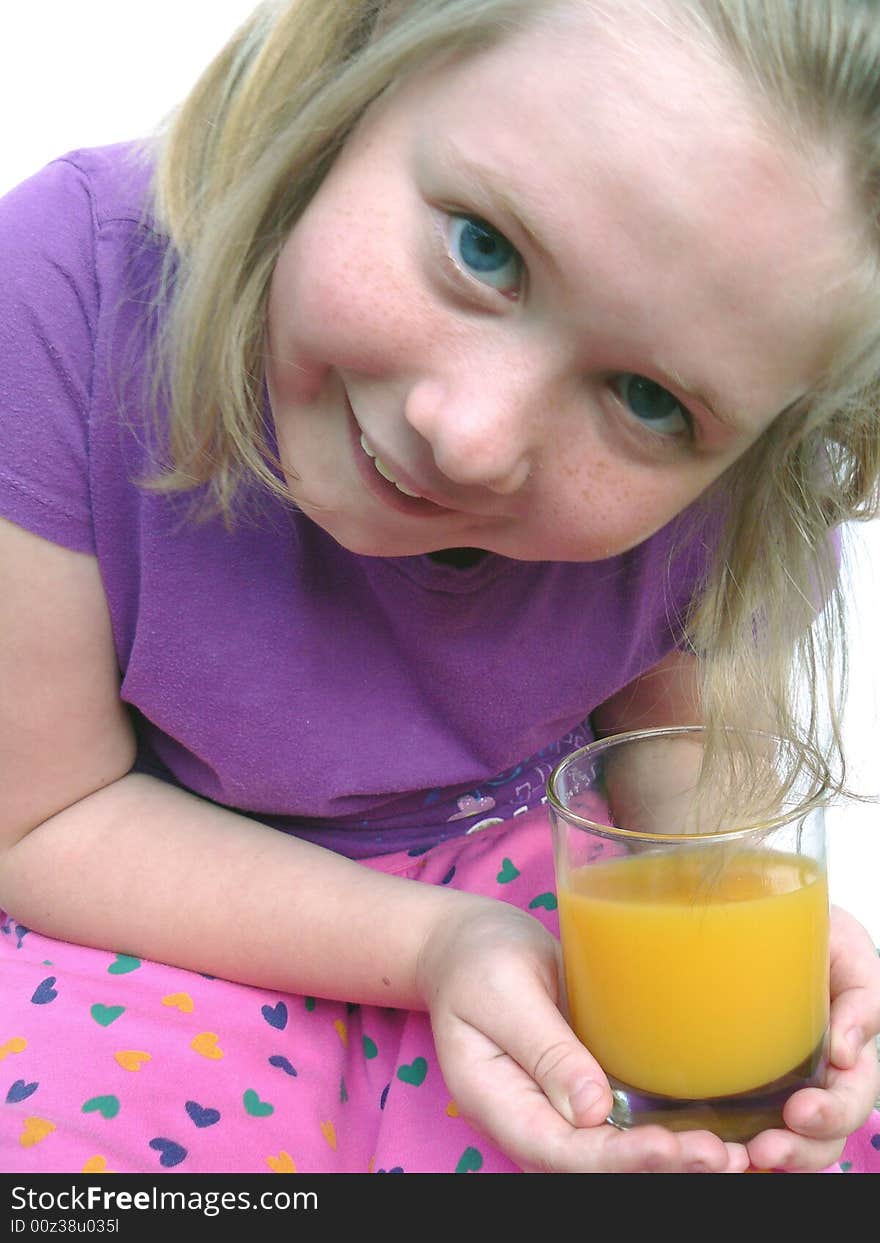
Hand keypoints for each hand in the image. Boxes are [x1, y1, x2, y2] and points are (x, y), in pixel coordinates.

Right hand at [418, 898, 749, 1172]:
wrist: (467, 946)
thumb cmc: (477, 960)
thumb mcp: (501, 991)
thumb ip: (543, 1047)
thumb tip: (594, 1111)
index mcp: (497, 1102)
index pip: (558, 1150)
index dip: (615, 1159)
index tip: (668, 1148)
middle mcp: (531, 1118)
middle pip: (594, 1164)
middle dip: (658, 1167)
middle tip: (721, 1156)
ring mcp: (559, 1106)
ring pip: (615, 1151)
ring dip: (672, 1159)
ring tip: (734, 1155)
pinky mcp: (585, 1086)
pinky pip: (625, 1122)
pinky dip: (668, 1131)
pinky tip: (717, 1128)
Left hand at [746, 904, 879, 1171]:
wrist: (767, 913)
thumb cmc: (820, 937)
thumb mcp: (849, 953)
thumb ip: (860, 1000)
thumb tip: (847, 1053)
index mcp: (847, 1057)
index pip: (850, 1101)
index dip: (832, 1116)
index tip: (801, 1112)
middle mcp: (815, 1081)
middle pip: (819, 1137)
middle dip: (798, 1151)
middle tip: (766, 1149)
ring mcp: (776, 1085)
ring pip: (781, 1141)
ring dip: (764, 1155)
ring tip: (738, 1157)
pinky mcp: (737, 1080)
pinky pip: (735, 1122)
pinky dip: (728, 1142)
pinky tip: (708, 1146)